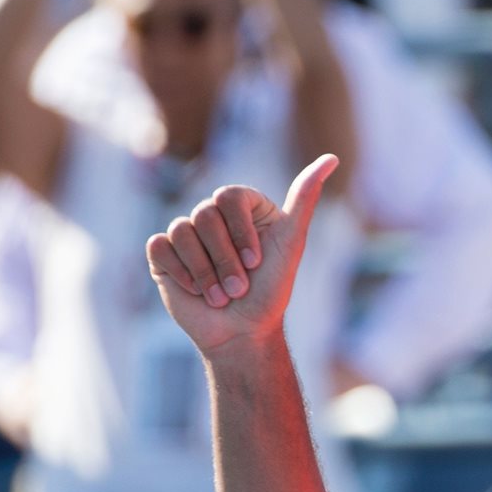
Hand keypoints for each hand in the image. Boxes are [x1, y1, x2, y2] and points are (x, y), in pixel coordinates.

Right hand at [146, 154, 337, 355]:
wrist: (242, 333)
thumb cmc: (270, 291)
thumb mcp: (292, 242)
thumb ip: (306, 198)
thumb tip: (331, 158)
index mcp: (244, 209)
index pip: (230, 196)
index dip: (241, 231)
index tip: (256, 261)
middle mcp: (213, 216)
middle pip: (204, 215)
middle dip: (225, 259)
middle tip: (240, 287)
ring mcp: (187, 234)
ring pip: (181, 230)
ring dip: (205, 271)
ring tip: (222, 296)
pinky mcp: (164, 254)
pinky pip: (160, 246)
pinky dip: (181, 272)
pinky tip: (197, 291)